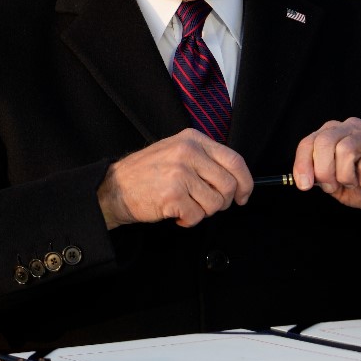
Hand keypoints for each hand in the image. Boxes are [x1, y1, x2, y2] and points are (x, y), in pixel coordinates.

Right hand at [96, 129, 252, 229]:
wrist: (115, 188)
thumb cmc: (148, 173)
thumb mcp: (177, 151)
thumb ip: (205, 159)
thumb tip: (236, 181)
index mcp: (193, 139)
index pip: (235, 160)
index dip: (245, 182)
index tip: (243, 195)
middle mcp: (188, 152)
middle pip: (228, 185)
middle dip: (221, 202)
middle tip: (206, 204)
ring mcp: (180, 173)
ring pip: (215, 203)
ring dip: (203, 212)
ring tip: (186, 205)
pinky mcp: (172, 195)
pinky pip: (197, 217)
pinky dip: (188, 221)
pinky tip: (175, 213)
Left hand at [292, 117, 360, 213]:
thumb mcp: (339, 187)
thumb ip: (322, 181)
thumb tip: (307, 179)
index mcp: (334, 134)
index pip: (309, 142)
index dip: (302, 164)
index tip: (304, 185)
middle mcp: (349, 128)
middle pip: (324, 142)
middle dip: (323, 171)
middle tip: (332, 187)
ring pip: (344, 150)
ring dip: (345, 176)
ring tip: (354, 182)